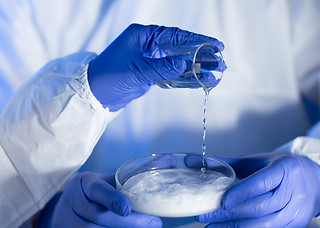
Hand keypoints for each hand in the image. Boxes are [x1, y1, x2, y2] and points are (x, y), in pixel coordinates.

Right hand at [36, 172, 161, 227]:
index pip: (97, 190)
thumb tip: (169, 160)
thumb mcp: (108, 180)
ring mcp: (65, 223)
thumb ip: (135, 174)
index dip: (112, 199)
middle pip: (100, 216)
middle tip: (154, 225)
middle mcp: (71, 201)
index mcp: (83, 182)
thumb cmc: (95, 193)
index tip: (128, 209)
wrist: (64, 211)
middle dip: (130, 224)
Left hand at [88, 23, 223, 110]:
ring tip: (216, 73)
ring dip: (197, 68)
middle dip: (202, 55)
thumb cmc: (109, 77)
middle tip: (220, 62)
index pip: (176, 36)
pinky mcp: (152, 73)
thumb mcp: (137, 71)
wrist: (94, 94)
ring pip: (179, 62)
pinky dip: (186, 78)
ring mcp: (152, 60)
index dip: (198, 40)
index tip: (216, 44)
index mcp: (144, 36)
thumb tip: (184, 65)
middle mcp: (149, 45)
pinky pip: (173, 74)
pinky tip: (201, 81)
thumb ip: (162, 68)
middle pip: (182, 48)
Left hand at [196, 152, 319, 227]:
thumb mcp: (255, 161)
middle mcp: (295, 192)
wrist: (311, 181)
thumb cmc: (278, 168)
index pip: (263, 183)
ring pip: (264, 227)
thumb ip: (224, 162)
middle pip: (260, 208)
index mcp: (286, 169)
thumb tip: (190, 159)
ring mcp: (297, 214)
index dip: (242, 193)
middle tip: (204, 218)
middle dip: (229, 215)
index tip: (221, 202)